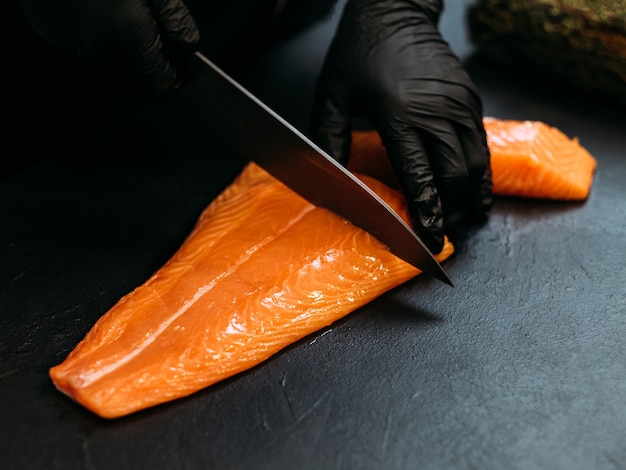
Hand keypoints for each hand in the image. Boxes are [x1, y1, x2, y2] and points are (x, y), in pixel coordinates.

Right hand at [18, 0, 199, 92]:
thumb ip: (173, 17)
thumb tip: (189, 45)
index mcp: (129, 29)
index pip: (160, 77)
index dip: (173, 72)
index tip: (178, 62)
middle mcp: (98, 44)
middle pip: (134, 73)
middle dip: (147, 59)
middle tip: (150, 29)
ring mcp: (70, 40)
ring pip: (107, 62)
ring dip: (119, 49)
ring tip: (119, 14)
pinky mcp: (49, 32)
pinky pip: (80, 46)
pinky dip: (92, 37)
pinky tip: (93, 9)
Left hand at [311, 0, 491, 252]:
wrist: (394, 9)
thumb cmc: (358, 51)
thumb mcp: (332, 95)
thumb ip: (329, 140)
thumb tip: (330, 181)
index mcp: (401, 116)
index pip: (421, 178)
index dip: (428, 214)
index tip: (430, 241)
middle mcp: (437, 113)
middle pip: (455, 177)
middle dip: (451, 210)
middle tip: (441, 233)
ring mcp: (459, 104)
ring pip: (476, 163)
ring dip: (470, 195)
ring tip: (463, 217)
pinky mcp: (470, 97)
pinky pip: (482, 143)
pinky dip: (481, 171)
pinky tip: (474, 186)